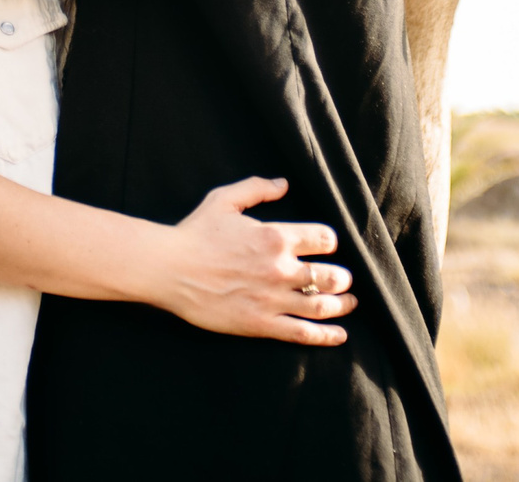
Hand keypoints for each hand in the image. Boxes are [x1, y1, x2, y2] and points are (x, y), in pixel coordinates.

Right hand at [151, 176, 355, 346]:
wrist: (168, 269)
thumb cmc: (195, 233)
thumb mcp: (224, 200)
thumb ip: (257, 188)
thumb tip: (284, 184)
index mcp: (274, 236)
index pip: (324, 238)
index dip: (329, 241)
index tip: (325, 245)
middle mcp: (279, 269)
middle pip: (331, 275)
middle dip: (343, 277)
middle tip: (345, 279)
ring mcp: (271, 299)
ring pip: (322, 306)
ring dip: (343, 305)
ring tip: (350, 303)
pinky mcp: (260, 324)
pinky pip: (302, 333)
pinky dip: (326, 336)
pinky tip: (340, 335)